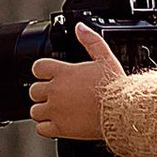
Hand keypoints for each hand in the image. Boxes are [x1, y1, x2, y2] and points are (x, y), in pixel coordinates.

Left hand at [29, 24, 121, 141]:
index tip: (48, 75)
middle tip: (55, 94)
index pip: (38, 68)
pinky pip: (41, 128)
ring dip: (43, 109)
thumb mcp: (105, 58)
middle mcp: (56, 91)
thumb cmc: (115, 87)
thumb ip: (90, 40)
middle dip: (42, 92)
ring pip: (35, 110)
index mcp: (64, 73)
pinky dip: (47, 127)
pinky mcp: (60, 128)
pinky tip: (57, 123)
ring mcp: (56, 111)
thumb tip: (80, 27)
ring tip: (56, 109)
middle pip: (34, 90)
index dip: (42, 71)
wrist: (122, 111)